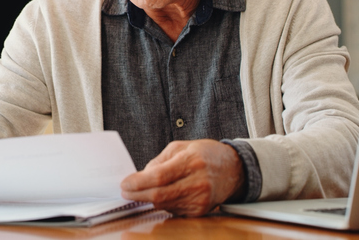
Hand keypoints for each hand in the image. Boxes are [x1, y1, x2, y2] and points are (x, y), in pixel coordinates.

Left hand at [120, 139, 244, 216]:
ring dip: (150, 199)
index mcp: (191, 161)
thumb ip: (159, 161)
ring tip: (144, 190)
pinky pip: (173, 210)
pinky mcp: (200, 211)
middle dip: (137, 195)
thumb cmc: (206, 155)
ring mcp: (199, 199)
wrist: (233, 169)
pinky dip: (164, 203)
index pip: (159, 176)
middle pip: (159, 195)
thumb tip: (140, 177)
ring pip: (164, 204)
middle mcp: (197, 182)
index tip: (125, 184)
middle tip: (126, 192)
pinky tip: (164, 195)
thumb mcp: (181, 147)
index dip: (138, 183)